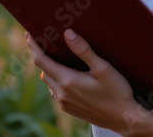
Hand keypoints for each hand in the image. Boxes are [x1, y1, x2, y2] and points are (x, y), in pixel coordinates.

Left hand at [25, 29, 152, 134]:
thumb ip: (84, 51)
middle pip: (43, 70)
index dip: (33, 46)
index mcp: (68, 81)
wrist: (124, 119)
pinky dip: (55, 81)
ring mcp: (65, 103)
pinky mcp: (70, 109)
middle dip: (41, 56)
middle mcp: (62, 94)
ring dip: (49, 69)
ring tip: (56, 56)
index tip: (29, 34)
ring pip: (48, 82)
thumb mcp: (103, 68)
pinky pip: (55, 92)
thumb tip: (68, 34)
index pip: (42, 61)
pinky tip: (66, 75)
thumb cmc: (117, 93)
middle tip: (45, 42)